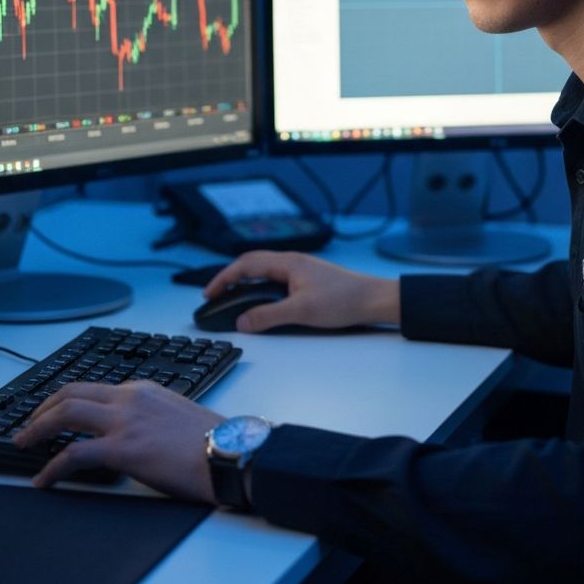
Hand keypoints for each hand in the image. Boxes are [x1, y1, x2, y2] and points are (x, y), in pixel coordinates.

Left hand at [13, 380, 224, 501]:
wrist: (229, 452)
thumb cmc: (211, 441)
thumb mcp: (175, 414)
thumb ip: (148, 415)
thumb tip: (131, 432)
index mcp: (141, 389)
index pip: (91, 387)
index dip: (64, 400)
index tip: (51, 412)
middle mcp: (129, 398)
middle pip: (70, 393)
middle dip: (42, 408)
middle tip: (28, 425)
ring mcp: (124, 421)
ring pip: (65, 413)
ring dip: (37, 428)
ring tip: (23, 443)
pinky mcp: (123, 448)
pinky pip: (74, 454)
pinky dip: (52, 467)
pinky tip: (44, 479)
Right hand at [203, 250, 399, 332]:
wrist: (374, 300)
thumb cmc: (344, 300)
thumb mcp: (301, 311)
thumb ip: (268, 316)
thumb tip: (242, 321)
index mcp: (287, 262)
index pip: (245, 265)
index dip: (223, 278)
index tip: (209, 294)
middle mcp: (292, 262)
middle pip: (251, 264)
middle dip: (230, 279)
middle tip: (215, 296)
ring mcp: (301, 270)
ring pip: (264, 271)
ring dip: (245, 283)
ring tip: (233, 299)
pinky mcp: (308, 281)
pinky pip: (276, 279)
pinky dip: (261, 288)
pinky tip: (262, 302)